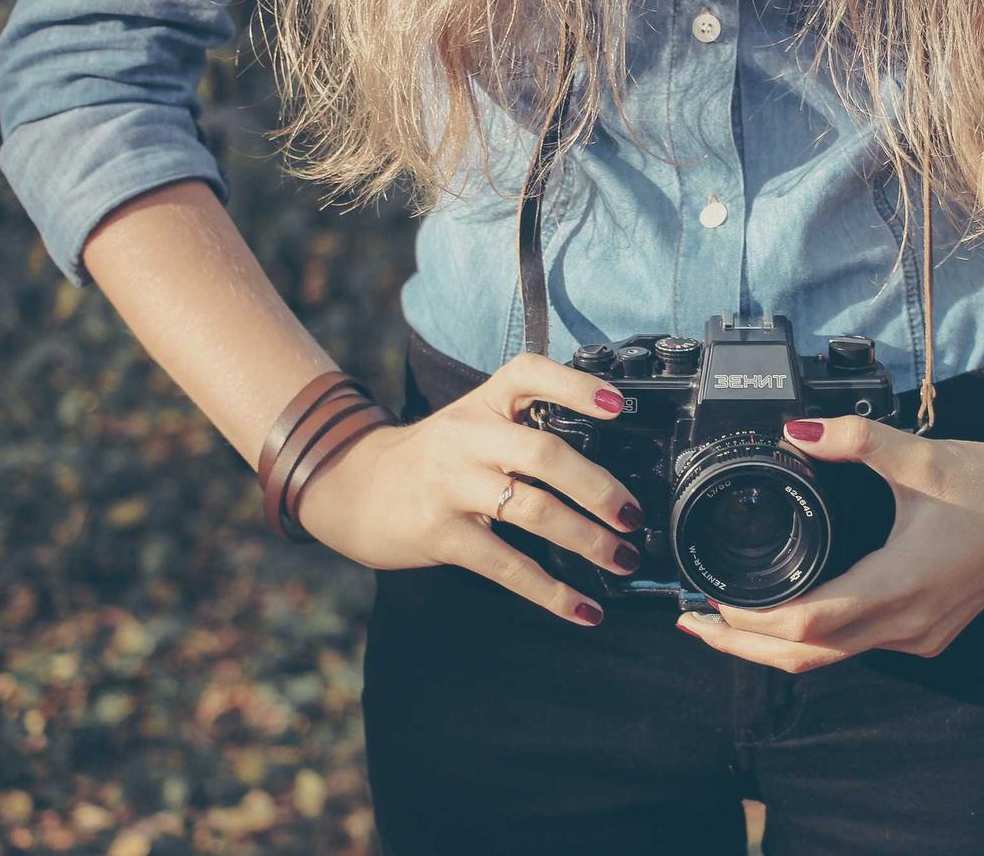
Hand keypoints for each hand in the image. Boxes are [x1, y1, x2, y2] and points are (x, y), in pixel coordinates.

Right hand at [295, 353, 642, 625]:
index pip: (530, 374)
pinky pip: (507, 565)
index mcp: (483, 403)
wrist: (351, 485)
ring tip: (621, 559)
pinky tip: (584, 609)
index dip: (577, 387)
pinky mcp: (442, 533)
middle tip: (632, 516)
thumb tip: (606, 468)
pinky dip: (551, 593)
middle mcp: (468, 437)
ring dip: (587, 540)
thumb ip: (524, 428)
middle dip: (599, 488)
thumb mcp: (471, 423)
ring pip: (533, 510)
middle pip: (545, 453)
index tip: (619, 407)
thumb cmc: (433, 458)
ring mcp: (452, 485)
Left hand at [675, 415, 983, 670]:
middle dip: (743, 646)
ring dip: (775, 647)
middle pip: (807, 655)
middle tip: (693, 622)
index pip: (807, 621)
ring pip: (831, 658)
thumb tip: (798, 431)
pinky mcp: (926, 631)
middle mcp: (906, 622)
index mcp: (898, 584)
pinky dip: (814, 639)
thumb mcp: (918, 455)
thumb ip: (855, 439)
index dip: (752, 618)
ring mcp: (918, 634)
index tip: (710, 597)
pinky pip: (857, 648)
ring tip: (726, 624)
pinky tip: (788, 616)